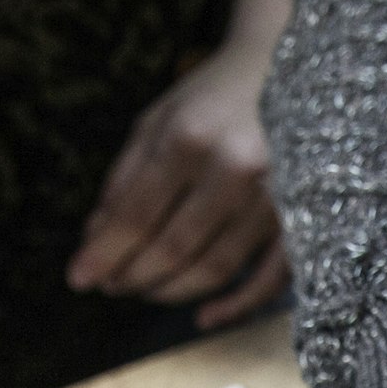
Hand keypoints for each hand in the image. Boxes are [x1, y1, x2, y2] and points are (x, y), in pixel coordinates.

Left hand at [67, 0, 296, 329]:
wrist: (290, 70)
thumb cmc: (215, 97)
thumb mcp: (158, 120)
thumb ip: (125, 177)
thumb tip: (94, 239)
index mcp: (190, 138)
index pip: (136, 216)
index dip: (103, 254)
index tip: (79, 279)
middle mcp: (235, 169)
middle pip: (172, 249)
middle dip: (133, 275)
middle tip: (111, 285)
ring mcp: (276, 197)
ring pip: (215, 268)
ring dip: (172, 290)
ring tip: (144, 289)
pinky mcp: (307, 217)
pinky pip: (270, 279)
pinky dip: (235, 306)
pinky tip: (204, 317)